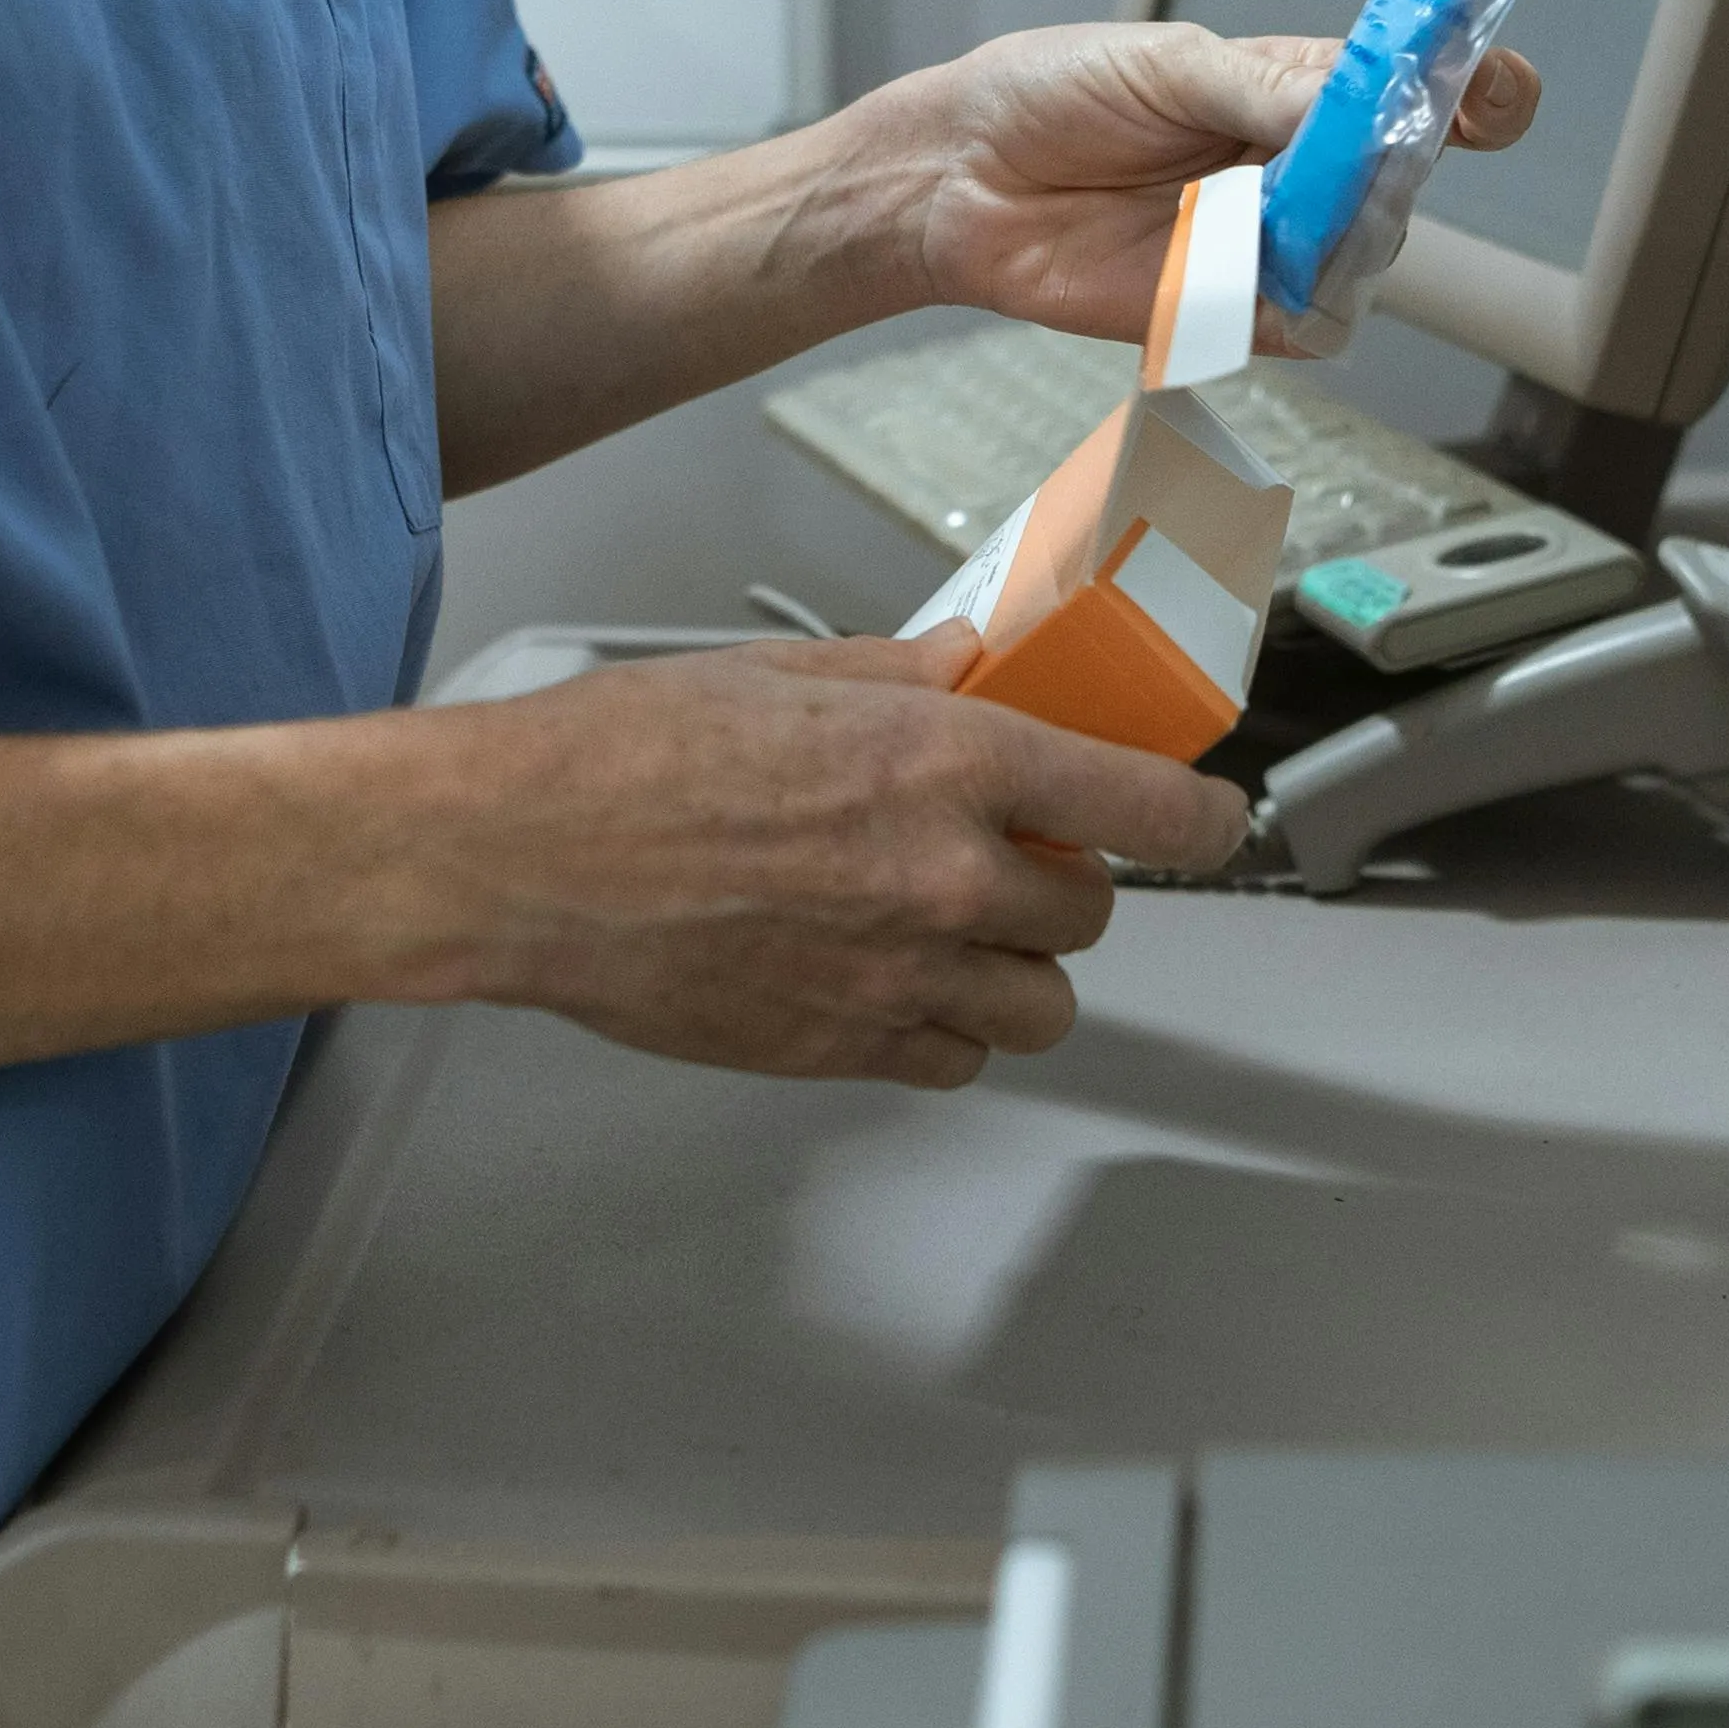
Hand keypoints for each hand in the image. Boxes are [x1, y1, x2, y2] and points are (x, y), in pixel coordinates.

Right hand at [413, 631, 1249, 1086]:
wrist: (516, 860)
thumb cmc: (621, 759)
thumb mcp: (782, 675)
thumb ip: (906, 679)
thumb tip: (982, 669)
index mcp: (942, 764)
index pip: (1146, 809)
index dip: (1203, 817)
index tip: (1212, 819)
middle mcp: (941, 881)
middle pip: (1093, 912)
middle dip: (1065, 876)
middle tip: (1011, 846)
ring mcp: (896, 978)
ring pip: (1042, 1005)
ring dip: (1019, 965)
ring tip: (954, 923)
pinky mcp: (841, 1049)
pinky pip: (955, 1059)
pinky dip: (947, 1026)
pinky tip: (892, 975)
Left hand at [865, 20, 1538, 343]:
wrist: (961, 180)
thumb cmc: (1053, 95)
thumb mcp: (1165, 63)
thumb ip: (1266, 87)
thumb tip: (1358, 104)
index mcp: (1300, 88)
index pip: (1425, 90)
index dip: (1478, 92)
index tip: (1495, 95)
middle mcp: (1301, 168)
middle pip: (1405, 181)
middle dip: (1385, 167)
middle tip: (1325, 152)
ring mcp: (1272, 244)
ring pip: (1365, 256)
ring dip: (1330, 236)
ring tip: (1247, 209)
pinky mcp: (1229, 312)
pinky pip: (1308, 326)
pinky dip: (1292, 306)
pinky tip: (1238, 275)